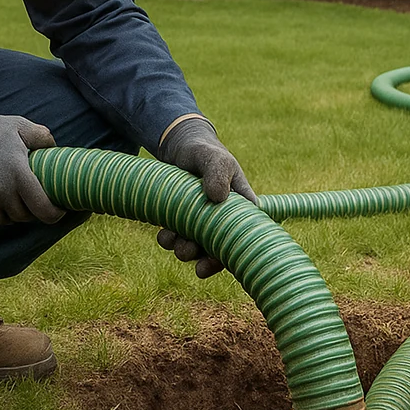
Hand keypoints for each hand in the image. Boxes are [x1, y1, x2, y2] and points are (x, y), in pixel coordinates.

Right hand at [0, 98, 64, 229]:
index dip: (54, 214)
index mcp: (19, 172)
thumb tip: (56, 148)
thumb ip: (41, 136)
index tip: (58, 212)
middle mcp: (3, 190)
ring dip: (11, 213)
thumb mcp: (17, 125)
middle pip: (25, 216)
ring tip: (10, 196)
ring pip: (7, 220)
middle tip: (29, 197)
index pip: (43, 207)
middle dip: (30, 209)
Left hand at [154, 116, 257, 277]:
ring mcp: (203, 223)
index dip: (232, 256)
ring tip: (170, 239)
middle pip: (220, 250)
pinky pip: (179, 240)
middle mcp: (224, 220)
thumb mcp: (214, 157)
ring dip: (183, 250)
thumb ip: (218, 172)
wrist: (180, 148)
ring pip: (197, 247)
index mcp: (242, 208)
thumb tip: (218, 198)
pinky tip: (164, 234)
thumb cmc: (204, 152)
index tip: (213, 262)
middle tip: (184, 252)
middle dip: (202, 257)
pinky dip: (170, 241)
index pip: (245, 238)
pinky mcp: (184, 222)